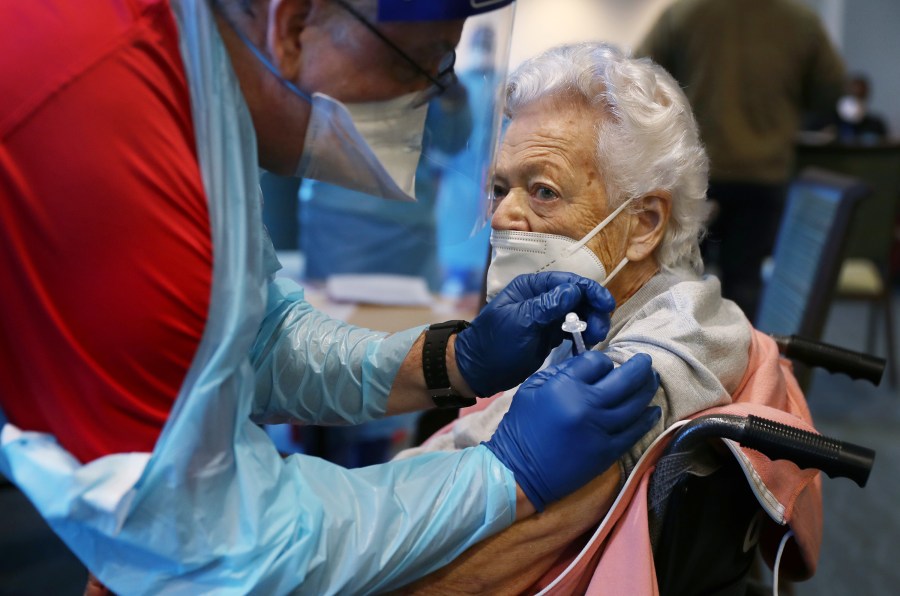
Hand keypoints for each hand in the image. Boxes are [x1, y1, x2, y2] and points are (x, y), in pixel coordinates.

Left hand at [455, 272, 615, 396]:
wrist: (478, 371)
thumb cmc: (494, 344)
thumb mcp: (520, 323)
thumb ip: (546, 306)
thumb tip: (573, 290)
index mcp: (531, 288)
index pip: (568, 282)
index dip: (591, 291)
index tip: (606, 306)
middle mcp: (541, 298)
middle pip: (577, 298)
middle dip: (592, 311)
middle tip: (598, 331)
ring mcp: (546, 317)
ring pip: (578, 314)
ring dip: (590, 324)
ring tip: (593, 340)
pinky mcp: (549, 335)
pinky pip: (572, 331)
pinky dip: (581, 336)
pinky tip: (585, 346)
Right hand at [483, 351, 660, 511]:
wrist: (518, 470)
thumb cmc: (522, 427)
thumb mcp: (532, 388)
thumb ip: (561, 372)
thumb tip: (590, 364)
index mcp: (565, 387)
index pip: (597, 362)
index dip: (603, 360)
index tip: (602, 365)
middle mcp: (587, 406)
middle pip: (625, 380)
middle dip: (639, 367)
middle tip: (646, 361)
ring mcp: (600, 430)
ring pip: (635, 405)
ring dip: (647, 389)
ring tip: (652, 380)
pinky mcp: (607, 452)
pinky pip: (634, 432)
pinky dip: (647, 420)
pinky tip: (653, 411)